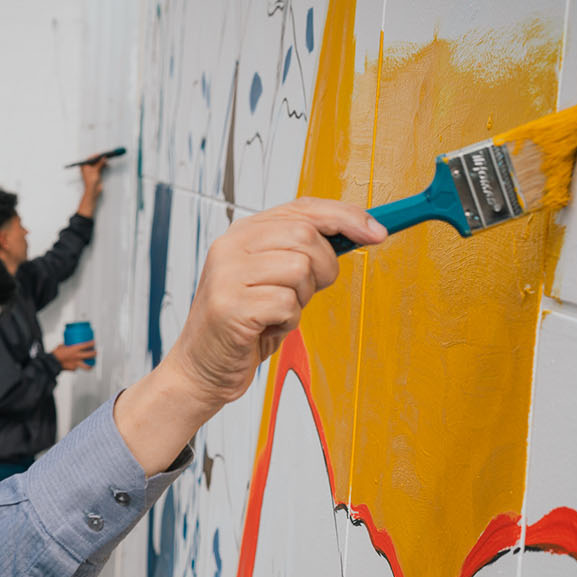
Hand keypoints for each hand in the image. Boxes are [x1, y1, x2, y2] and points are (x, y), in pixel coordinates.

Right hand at [53, 341, 95, 370]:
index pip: (86, 345)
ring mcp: (76, 364)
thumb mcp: (62, 346)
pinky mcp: (73, 369)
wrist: (52, 363)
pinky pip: (77, 367)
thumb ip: (66, 346)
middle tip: (95, 352)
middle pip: (90, 355)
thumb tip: (67, 344)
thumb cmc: (56, 354)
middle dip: (95, 353)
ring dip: (91, 365)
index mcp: (75, 349)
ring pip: (87, 366)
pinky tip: (75, 365)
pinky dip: (77, 366)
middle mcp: (77, 356)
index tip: (94, 342)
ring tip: (92, 364)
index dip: (92, 343)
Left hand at [77, 156, 106, 216]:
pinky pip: (99, 168)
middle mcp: (87, 168)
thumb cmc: (91, 181)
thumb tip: (104, 158)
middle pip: (94, 161)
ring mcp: (91, 171)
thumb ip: (100, 163)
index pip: (90, 158)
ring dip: (102, 162)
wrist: (93, 190)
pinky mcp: (95, 174)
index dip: (96, 156)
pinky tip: (106, 164)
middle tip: (105, 156)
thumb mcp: (96, 170)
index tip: (101, 154)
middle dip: (99, 159)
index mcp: (84, 166)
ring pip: (97, 164)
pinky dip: (102, 166)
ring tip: (107, 160)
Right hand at [162, 198, 386, 407]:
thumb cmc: (242, 325)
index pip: (303, 207)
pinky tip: (268, 327)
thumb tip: (356, 232)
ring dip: (302, 298)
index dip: (346, 216)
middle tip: (309, 291)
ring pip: (299, 268)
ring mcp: (227, 275)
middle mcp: (231, 246)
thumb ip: (301, 251)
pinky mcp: (231, 306)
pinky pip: (287, 304)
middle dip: (324, 267)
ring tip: (279, 312)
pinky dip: (288, 322)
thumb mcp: (271, 278)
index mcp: (243, 232)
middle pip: (305, 235)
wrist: (201, 368)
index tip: (376, 232)